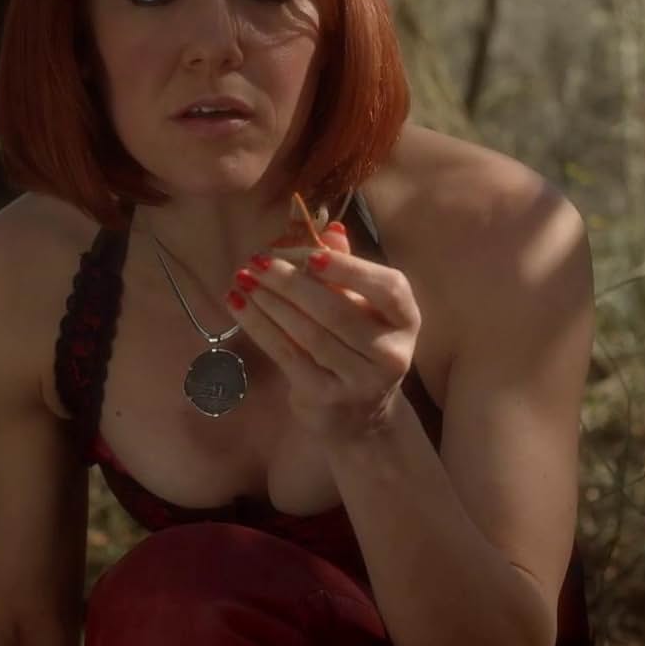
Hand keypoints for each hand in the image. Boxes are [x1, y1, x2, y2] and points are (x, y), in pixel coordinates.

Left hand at [226, 223, 422, 444]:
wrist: (359, 415)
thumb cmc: (357, 347)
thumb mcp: (362, 306)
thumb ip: (347, 269)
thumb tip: (330, 230)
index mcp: (406, 319)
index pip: (386, 288)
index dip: (349, 269)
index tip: (309, 254)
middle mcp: (391, 353)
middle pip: (337, 311)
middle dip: (291, 283)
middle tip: (257, 261)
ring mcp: (360, 381)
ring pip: (309, 334)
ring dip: (270, 303)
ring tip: (242, 279)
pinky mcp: (327, 398)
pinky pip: (288, 355)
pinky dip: (260, 327)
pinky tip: (239, 305)